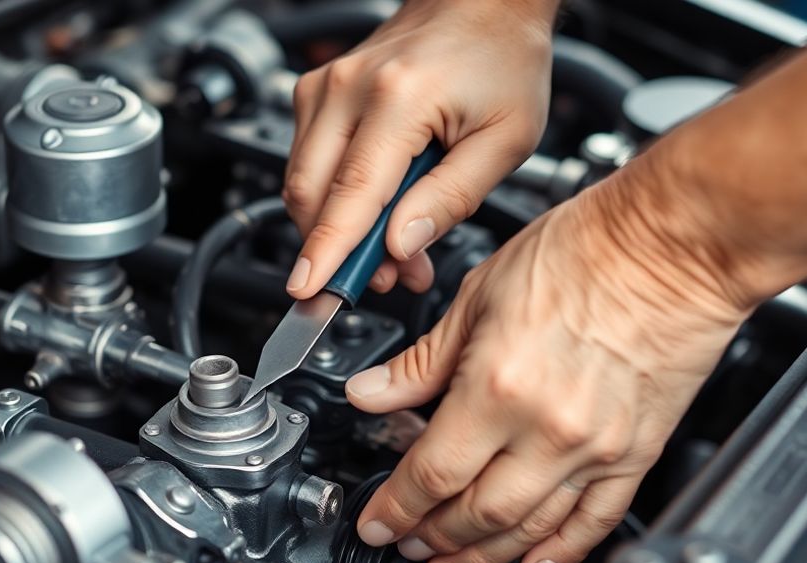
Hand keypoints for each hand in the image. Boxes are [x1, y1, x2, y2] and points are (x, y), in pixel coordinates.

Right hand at [283, 0, 555, 297]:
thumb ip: (451, 199)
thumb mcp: (505, 141)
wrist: (483, 4)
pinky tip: (376, 211)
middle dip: (336, 251)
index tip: (308, 290)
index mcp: (399, 97)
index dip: (327, 252)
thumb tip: (401, 247)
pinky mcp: (315, 92)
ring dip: (337, 229)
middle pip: (311, 194)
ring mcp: (324, 87)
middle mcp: (348, 88)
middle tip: (381, 280)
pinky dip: (334, 199)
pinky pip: (306, 163)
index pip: (350, 194)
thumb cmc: (501, 61)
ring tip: (391, 248)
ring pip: (301, 183)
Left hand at [345, 177, 751, 562]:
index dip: (395, 507)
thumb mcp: (478, 295)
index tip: (376, 521)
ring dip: (483, 558)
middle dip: (432, 538)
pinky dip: (559, 553)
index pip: (430, 473)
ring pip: (528, 529)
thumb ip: (422, 361)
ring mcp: (596, 447)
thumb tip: (371, 394)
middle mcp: (547, 427)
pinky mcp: (637, 452)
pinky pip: (595, 521)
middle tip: (407, 545)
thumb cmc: (584, 251)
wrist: (675, 243)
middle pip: (476, 513)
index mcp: (497, 386)